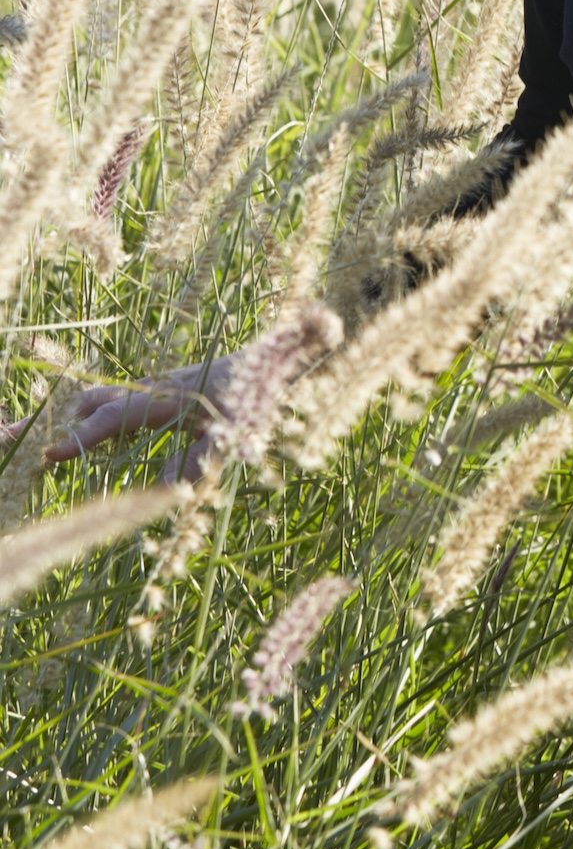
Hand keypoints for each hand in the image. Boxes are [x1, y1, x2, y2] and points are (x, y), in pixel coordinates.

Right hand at [1, 357, 239, 483]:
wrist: (271, 360)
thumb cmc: (255, 396)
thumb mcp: (237, 433)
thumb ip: (202, 459)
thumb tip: (167, 488)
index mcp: (165, 397)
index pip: (113, 418)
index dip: (81, 437)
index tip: (47, 455)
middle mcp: (150, 389)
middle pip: (90, 403)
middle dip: (51, 423)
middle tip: (11, 441)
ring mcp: (149, 388)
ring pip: (94, 399)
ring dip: (61, 418)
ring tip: (23, 440)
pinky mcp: (153, 394)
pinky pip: (109, 404)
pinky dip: (82, 417)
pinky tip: (65, 439)